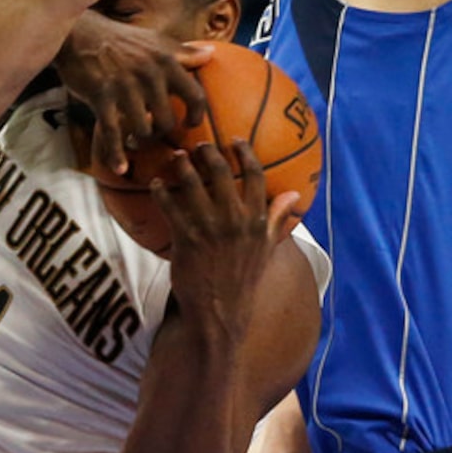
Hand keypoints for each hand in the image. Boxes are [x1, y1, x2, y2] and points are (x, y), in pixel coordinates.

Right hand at [58, 14, 211, 176]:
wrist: (79, 33)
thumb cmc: (121, 40)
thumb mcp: (156, 41)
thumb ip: (183, 52)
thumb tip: (210, 55)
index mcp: (166, 61)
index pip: (195, 95)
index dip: (196, 115)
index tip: (190, 124)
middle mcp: (149, 74)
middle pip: (167, 120)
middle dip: (160, 132)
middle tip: (153, 133)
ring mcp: (125, 87)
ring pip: (142, 130)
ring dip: (139, 140)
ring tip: (135, 141)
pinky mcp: (101, 96)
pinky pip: (112, 132)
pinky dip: (116, 154)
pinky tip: (120, 168)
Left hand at [154, 142, 301, 341]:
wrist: (220, 311)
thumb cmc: (243, 278)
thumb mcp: (266, 248)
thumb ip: (277, 218)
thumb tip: (295, 194)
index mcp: (257, 220)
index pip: (255, 175)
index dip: (244, 152)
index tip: (234, 140)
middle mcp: (235, 220)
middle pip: (220, 171)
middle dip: (207, 152)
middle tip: (198, 145)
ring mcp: (209, 228)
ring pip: (192, 182)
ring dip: (181, 165)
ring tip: (176, 157)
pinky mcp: (186, 238)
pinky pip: (169, 204)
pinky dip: (161, 190)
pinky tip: (156, 184)